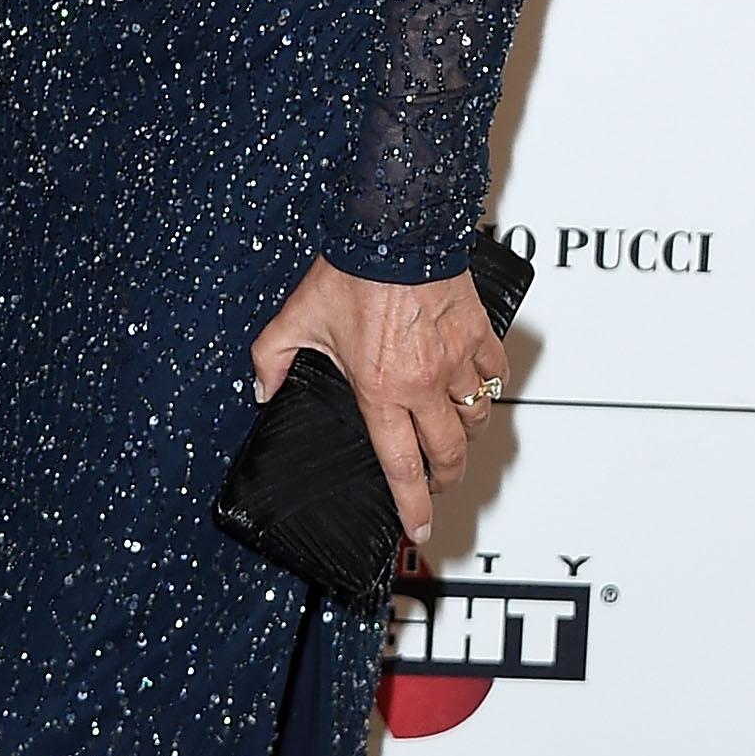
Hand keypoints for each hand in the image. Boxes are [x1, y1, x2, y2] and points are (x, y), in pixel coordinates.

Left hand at [248, 257, 503, 550]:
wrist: (395, 228)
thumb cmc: (350, 269)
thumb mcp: (297, 318)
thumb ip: (270, 360)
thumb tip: (261, 391)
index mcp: (380, 390)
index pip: (401, 467)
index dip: (412, 505)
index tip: (418, 527)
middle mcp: (423, 383)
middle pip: (448, 454)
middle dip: (444, 480)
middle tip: (437, 486)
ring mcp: (456, 360)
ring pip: (475, 418)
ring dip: (465, 436)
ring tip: (453, 438)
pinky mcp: (478, 334)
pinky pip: (494, 375)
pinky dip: (488, 388)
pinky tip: (477, 388)